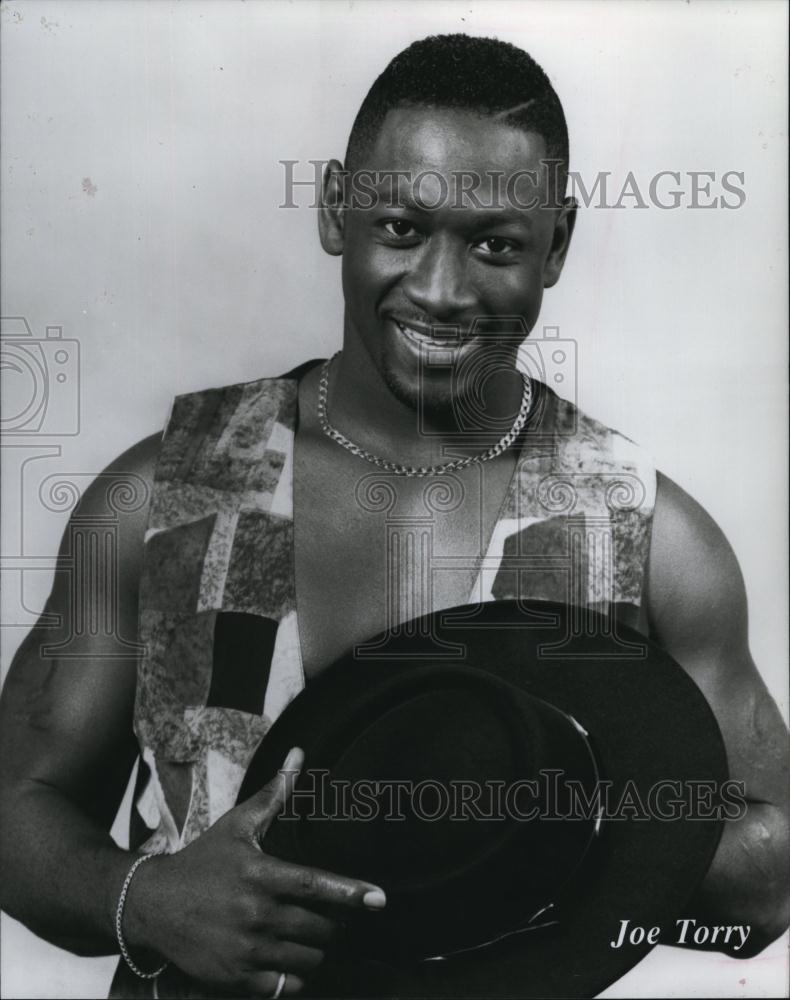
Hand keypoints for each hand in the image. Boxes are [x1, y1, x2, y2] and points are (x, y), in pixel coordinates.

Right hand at [123, 747, 385, 996]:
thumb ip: (274, 794)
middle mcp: (256, 914)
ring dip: (315, 949)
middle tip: (324, 915)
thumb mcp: (237, 825)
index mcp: (261, 875)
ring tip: (305, 935)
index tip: (380, 899)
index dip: (351, 893)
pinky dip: (294, 975)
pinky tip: (286, 958)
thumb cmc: (203, 860)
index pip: (316, 885)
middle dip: (331, 924)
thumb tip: (299, 753)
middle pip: (320, 928)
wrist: (153, 905)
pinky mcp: (236, 977)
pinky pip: (286, 985)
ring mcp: (246, 949)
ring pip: (308, 959)